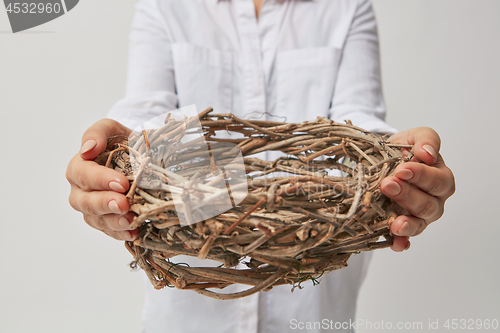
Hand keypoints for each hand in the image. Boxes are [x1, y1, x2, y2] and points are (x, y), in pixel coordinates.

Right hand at [66, 119, 138, 240]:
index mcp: (79, 168)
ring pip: (96, 220)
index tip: (122, 183)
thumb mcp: (112, 129)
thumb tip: (87, 148)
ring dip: (114, 222)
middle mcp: (81, 191)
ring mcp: (93, 209)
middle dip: (105, 204)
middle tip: (124, 204)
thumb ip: (98, 132)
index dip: (100, 180)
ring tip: (131, 221)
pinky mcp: (105, 221)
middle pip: (85, 202)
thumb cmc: (121, 142)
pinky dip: (121, 233)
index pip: (83, 174)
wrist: (138, 156)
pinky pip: (109, 231)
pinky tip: (134, 233)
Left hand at [380, 127, 454, 251]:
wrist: (381, 160)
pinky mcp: (403, 227)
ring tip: (395, 223)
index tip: (401, 169)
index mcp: (440, 178)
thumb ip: (425, 140)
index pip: (437, 180)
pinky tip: (396, 243)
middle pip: (428, 204)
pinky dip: (401, 242)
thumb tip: (428, 153)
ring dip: (407, 223)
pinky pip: (405, 239)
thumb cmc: (402, 150)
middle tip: (387, 185)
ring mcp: (419, 216)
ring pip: (419, 223)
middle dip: (407, 195)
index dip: (420, 176)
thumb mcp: (413, 137)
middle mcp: (433, 200)